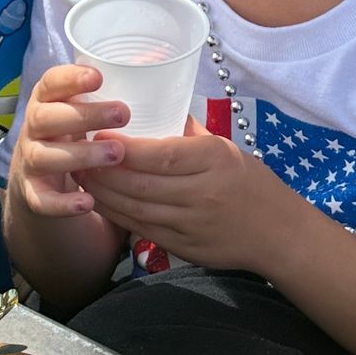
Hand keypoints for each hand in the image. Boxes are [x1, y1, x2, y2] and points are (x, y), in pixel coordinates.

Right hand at [10, 63, 127, 218]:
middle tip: (123, 113)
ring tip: (116, 154)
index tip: (99, 76)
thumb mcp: (85, 112)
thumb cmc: (75, 135)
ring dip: (80, 154)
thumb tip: (167, 79)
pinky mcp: (33, 195)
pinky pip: (42, 200)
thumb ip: (113, 98)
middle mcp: (34, 129)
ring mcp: (30, 162)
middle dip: (83, 115)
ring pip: (44, 156)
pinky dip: (62, 203)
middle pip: (45, 118)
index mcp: (47, 102)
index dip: (69, 78)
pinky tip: (87, 202)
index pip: (49, 83)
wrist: (42, 182)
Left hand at [82, 118, 296, 273]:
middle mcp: (201, 193)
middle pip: (140, 183)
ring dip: (103, 194)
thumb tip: (157, 106)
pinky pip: (142, 230)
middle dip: (103, 171)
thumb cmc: (251, 183)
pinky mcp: (184, 247)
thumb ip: (189, 132)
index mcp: (213, 160)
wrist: (278, 232)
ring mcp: (191, 224)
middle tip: (77, 155)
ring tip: (80, 176)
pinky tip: (100, 202)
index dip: (124, 148)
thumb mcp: (226, 148)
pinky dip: (117, 215)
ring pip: (135, 208)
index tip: (98, 135)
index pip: (159, 154)